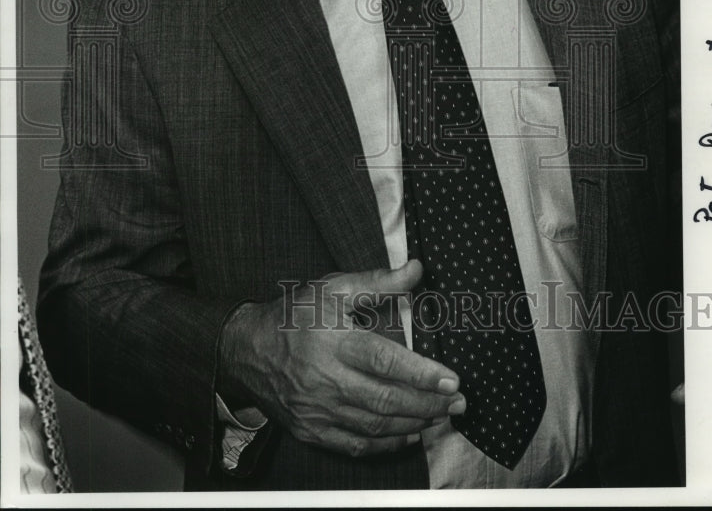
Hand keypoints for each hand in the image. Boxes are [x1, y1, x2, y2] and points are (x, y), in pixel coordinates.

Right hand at [218, 259, 464, 456]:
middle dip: (428, 403)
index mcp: (334, 341)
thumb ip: (378, 281)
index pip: (385, 361)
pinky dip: (386, 445)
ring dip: (414, 424)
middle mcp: (326, 380)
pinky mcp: (312, 430)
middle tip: (459, 402)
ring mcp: (318, 410)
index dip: (421, 372)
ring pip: (375, 427)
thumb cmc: (295, 314)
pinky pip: (355, 445)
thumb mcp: (334, 287)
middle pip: (385, 400)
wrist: (248, 348)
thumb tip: (417, 269)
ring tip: (443, 416)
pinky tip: (410, 434)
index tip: (452, 378)